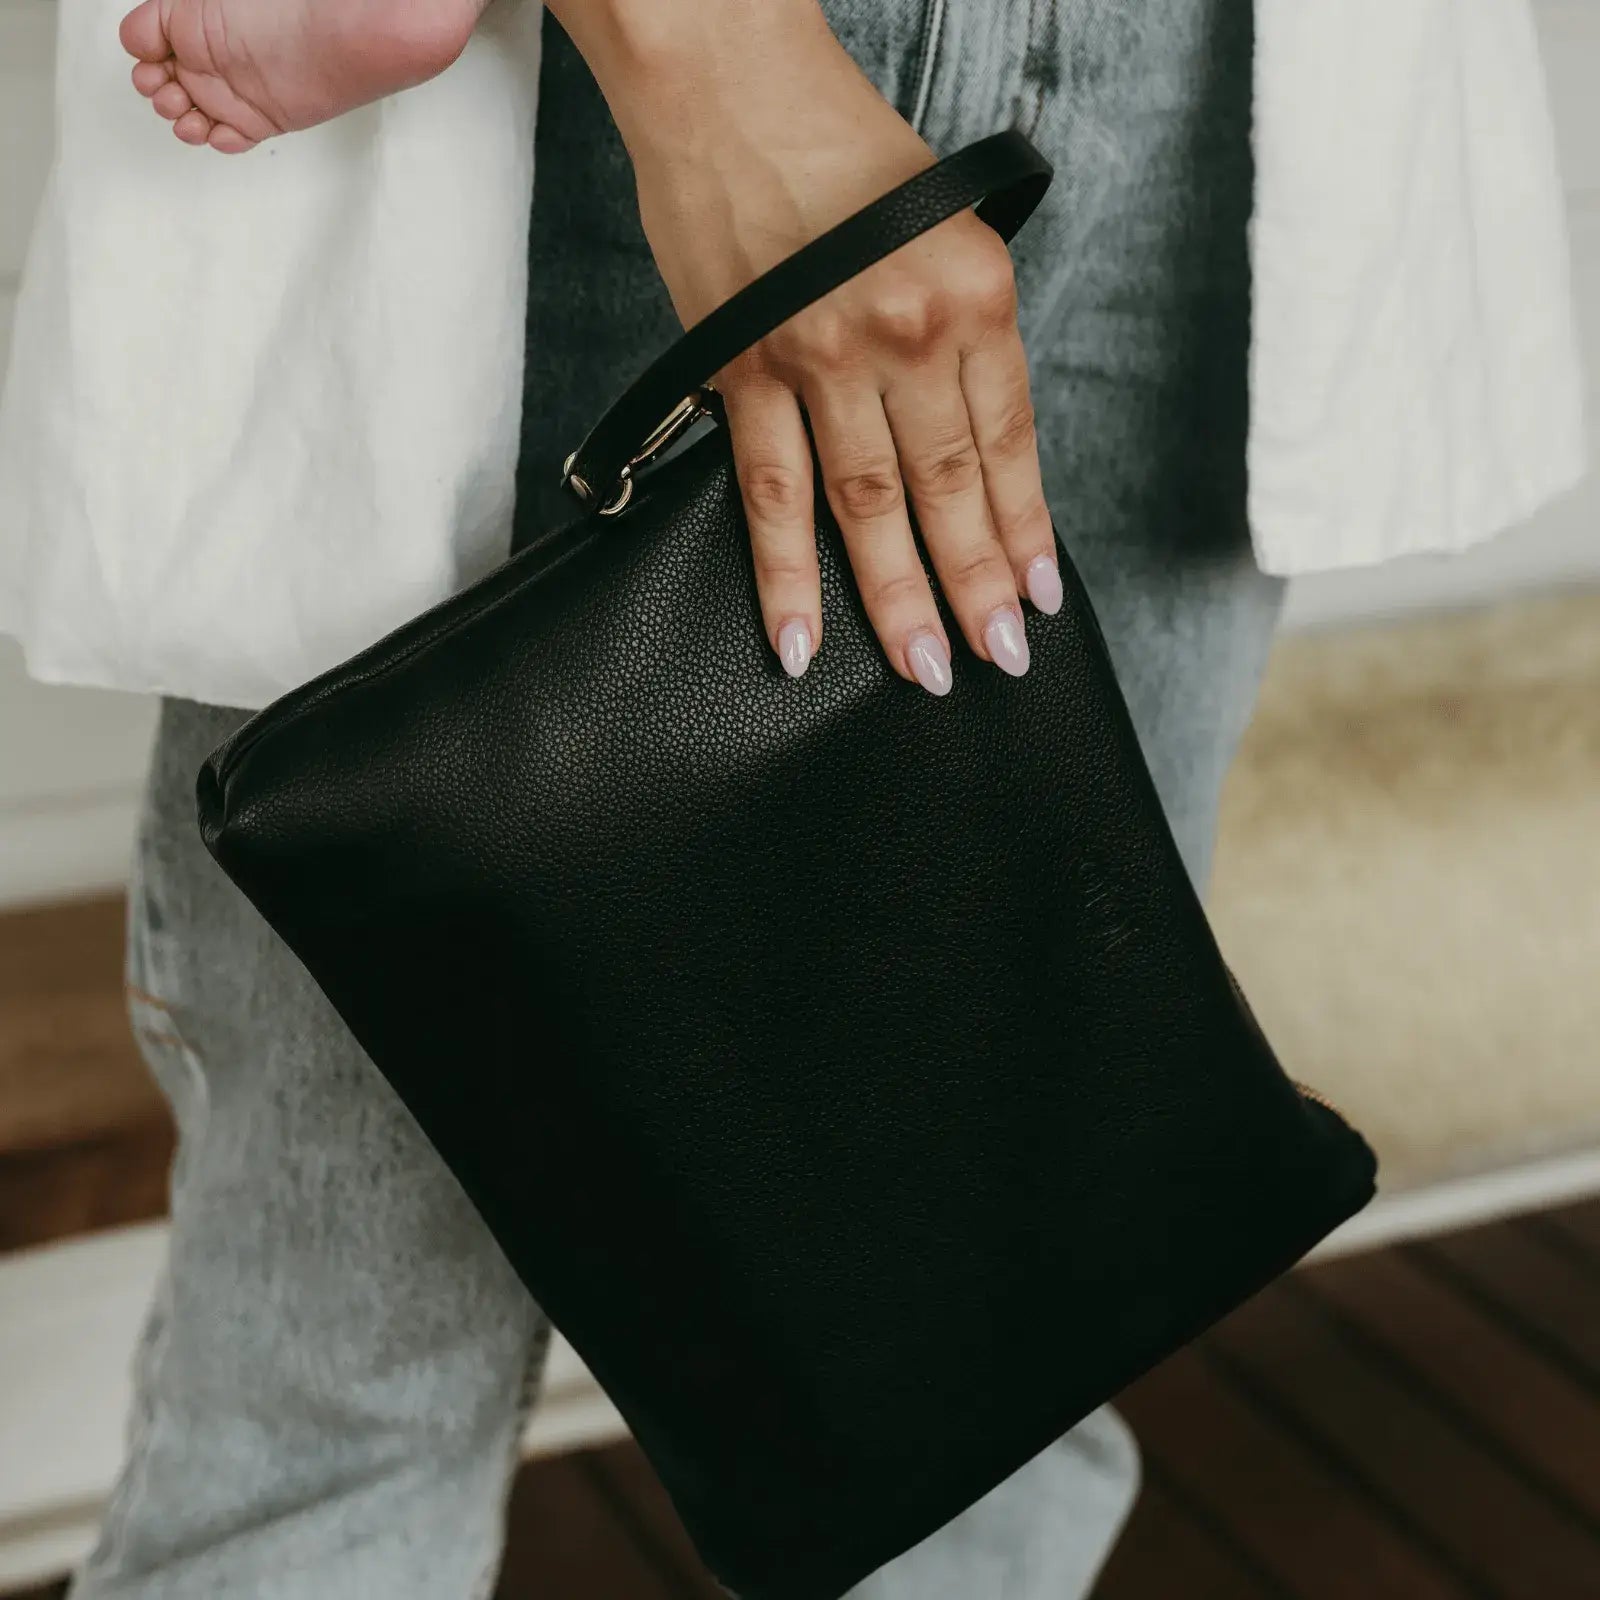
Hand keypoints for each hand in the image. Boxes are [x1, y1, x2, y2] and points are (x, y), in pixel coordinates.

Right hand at [551, 0, 1064, 691]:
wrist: (728, 80)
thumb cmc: (839, 149)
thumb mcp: (942, 231)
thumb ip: (958, 337)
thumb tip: (965, 447)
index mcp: (975, 294)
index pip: (1010, 442)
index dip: (1024, 530)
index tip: (1036, 597)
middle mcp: (908, 330)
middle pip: (950, 489)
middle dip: (975, 587)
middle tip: (994, 661)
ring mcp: (821, 355)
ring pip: (868, 507)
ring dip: (897, 599)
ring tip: (924, 670)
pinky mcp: (741, 366)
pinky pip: (767, 491)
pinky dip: (784, 573)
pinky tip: (798, 639)